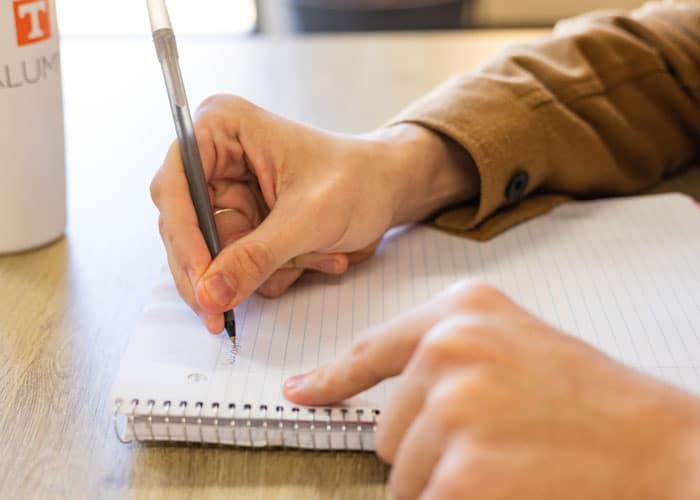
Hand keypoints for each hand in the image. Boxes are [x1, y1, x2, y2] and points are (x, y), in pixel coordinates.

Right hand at [150, 95, 477, 332]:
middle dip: (215, 270)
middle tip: (223, 314)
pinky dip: (277, 272)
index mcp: (221, 129)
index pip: (176, 186)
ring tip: (316, 256)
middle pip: (183, 227)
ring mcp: (229, 194)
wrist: (390, 188)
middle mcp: (215, 159)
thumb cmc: (359, 180)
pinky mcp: (244, 223)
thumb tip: (209, 295)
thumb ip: (256, 256)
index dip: (183, 237)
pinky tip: (321, 256)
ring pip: (210, 254)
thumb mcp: (308, 218)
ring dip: (264, 269)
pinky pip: (238, 264)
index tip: (200, 284)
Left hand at [284, 281, 699, 499]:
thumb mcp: (512, 343)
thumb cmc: (587, 398)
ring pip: (404, 472)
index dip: (330, 377)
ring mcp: (451, 408)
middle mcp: (449, 348)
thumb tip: (378, 401)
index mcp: (462, 312)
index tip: (299, 392)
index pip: (371, 349)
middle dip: (429, 446)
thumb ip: (445, 357)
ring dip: (444, 479)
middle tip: (495, 440)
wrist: (654, 443)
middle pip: (388, 427)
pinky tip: (508, 484)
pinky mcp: (458, 473)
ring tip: (508, 460)